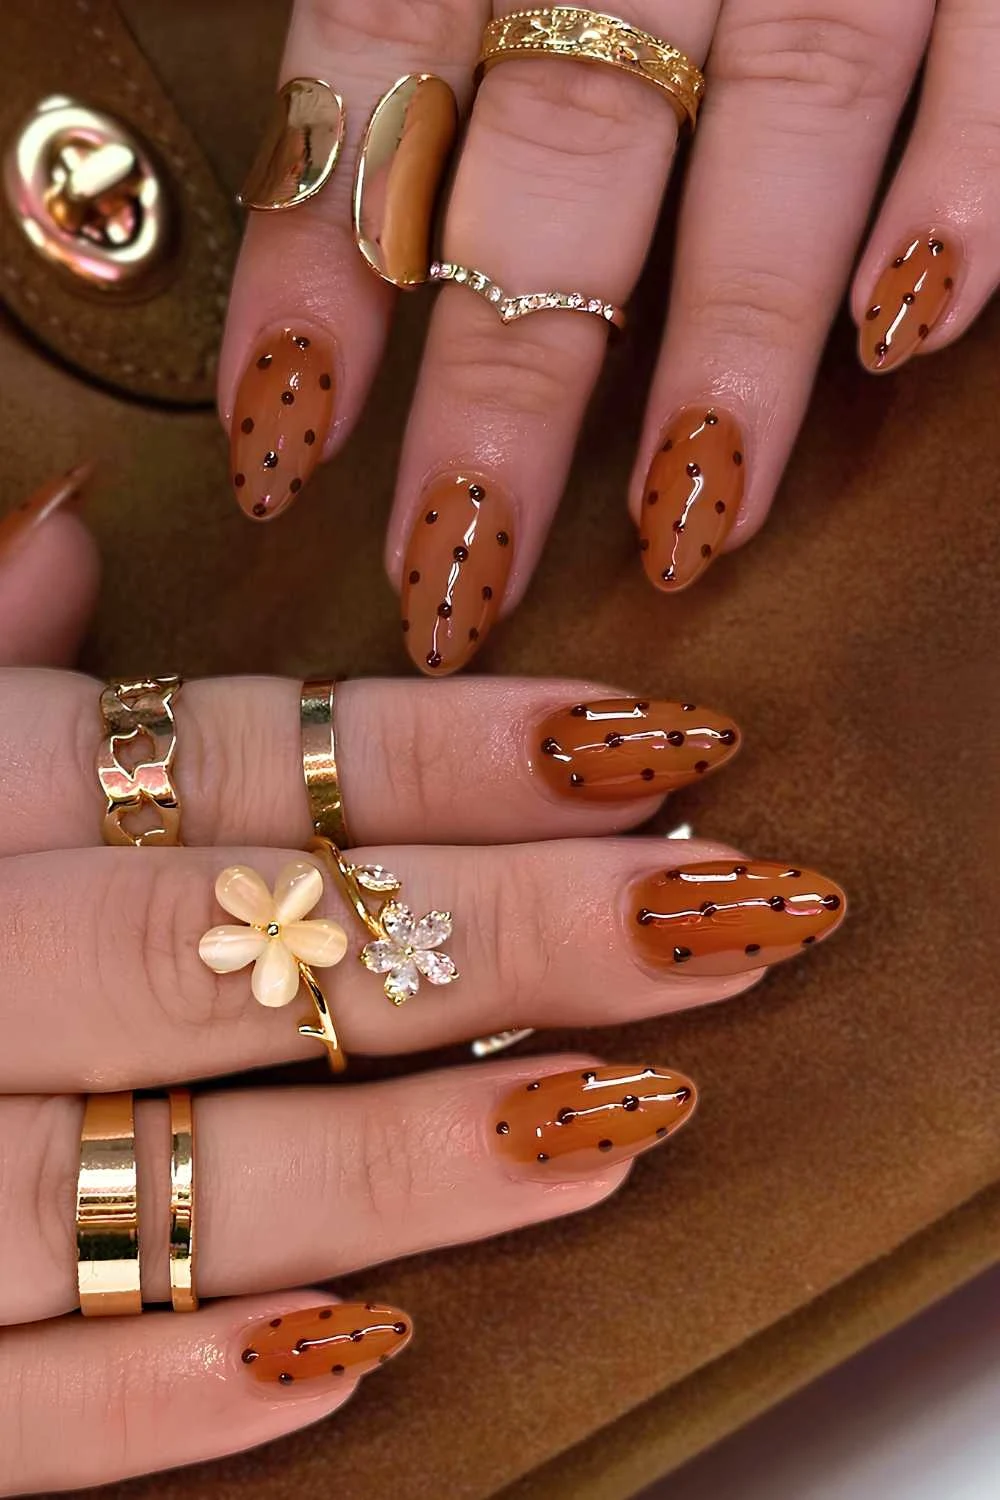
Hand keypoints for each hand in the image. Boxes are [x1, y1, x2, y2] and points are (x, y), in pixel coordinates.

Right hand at [0, 474, 846, 1488]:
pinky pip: (10, 1409)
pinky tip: (363, 1359)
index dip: (456, 748)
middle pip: (251, 945)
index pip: (234, 759)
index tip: (649, 743)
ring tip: (620, 1118)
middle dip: (504, 929)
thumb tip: (68, 535)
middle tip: (721, 908)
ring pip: (169, 1176)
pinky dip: (172, 1386)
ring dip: (405, 1162)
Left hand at [219, 0, 998, 673]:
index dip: (316, 271)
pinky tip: (915, 324)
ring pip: (786, 125)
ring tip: (690, 517)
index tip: (280, 445)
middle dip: (508, 383)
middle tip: (463, 568)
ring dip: (734, 335)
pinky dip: (968, 178)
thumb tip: (317, 167)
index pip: (368, 75)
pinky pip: (998, 45)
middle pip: (562, 158)